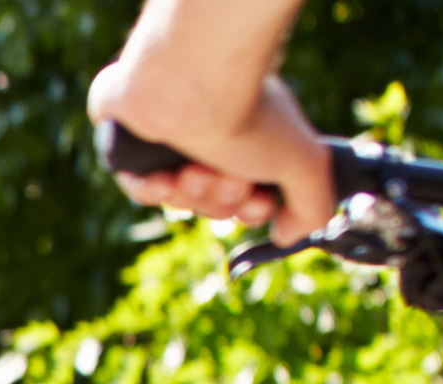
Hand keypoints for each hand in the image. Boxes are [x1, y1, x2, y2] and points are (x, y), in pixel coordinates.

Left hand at [88, 32, 336, 241]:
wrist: (181, 88)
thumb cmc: (244, 117)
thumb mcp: (302, 163)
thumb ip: (312, 204)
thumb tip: (287, 235)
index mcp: (250, 131)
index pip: (251, 191)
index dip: (253, 209)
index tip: (258, 203)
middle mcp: (212, 133)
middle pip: (214, 201)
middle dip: (222, 198)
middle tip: (227, 177)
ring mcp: (171, 138)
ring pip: (180, 197)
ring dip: (191, 192)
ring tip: (194, 170)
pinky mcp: (131, 143)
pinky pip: (140, 189)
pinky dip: (153, 190)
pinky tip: (163, 177)